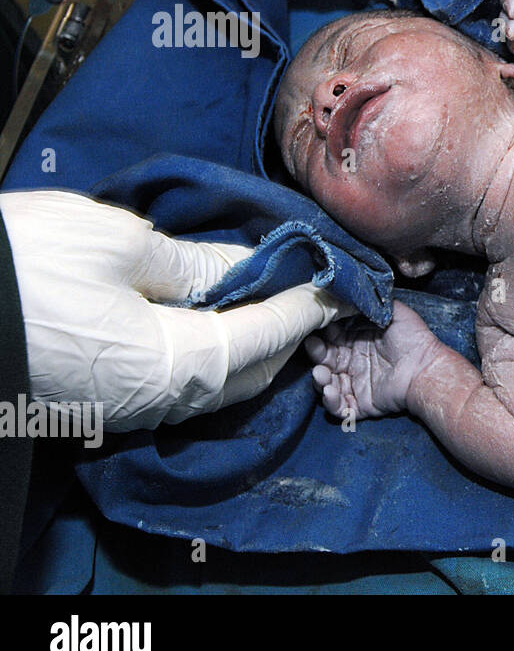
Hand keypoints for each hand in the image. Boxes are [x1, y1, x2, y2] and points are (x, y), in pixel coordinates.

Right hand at [1, 190, 351, 430]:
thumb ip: (195, 262)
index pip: (269, 334)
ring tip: (276, 292)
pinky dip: (217, 348)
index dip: (311, 303)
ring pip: (221, 378)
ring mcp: (133, 405)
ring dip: (256, 339)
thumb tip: (244, 266)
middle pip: (255, 367)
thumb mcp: (120, 245)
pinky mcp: (108, 398)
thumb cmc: (26, 266)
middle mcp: (163, 399)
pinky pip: (186, 379)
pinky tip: (218, 311)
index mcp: (177, 364)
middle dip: (292, 327)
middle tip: (316, 283)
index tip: (345, 279)